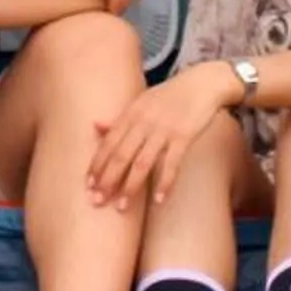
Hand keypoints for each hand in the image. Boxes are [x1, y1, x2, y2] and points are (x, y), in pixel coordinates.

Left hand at [88, 63, 240, 209]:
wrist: (203, 83)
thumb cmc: (171, 95)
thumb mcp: (142, 101)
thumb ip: (121, 117)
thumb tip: (95, 126)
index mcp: (131, 113)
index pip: (108, 143)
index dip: (97, 164)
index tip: (88, 184)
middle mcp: (143, 121)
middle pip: (120, 155)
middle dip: (107, 180)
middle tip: (97, 201)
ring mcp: (163, 129)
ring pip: (142, 163)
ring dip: (130, 187)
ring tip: (121, 208)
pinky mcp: (184, 136)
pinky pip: (171, 163)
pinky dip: (164, 182)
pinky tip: (159, 200)